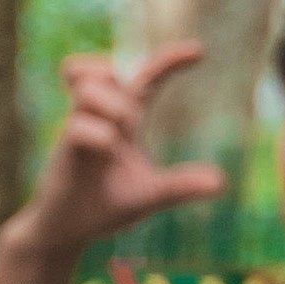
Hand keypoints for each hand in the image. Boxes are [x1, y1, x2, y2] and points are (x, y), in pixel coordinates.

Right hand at [5, 43, 229, 261]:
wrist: (67, 231)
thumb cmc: (104, 207)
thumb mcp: (150, 195)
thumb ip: (180, 186)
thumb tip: (221, 183)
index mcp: (124, 122)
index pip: (146, 78)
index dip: (169, 61)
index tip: (199, 52)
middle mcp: (100, 118)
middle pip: (107, 69)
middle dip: (126, 80)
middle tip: (135, 122)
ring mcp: (79, 130)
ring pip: (89, 88)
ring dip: (112, 107)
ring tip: (118, 138)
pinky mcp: (64, 150)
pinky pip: (79, 128)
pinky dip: (99, 138)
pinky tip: (105, 159)